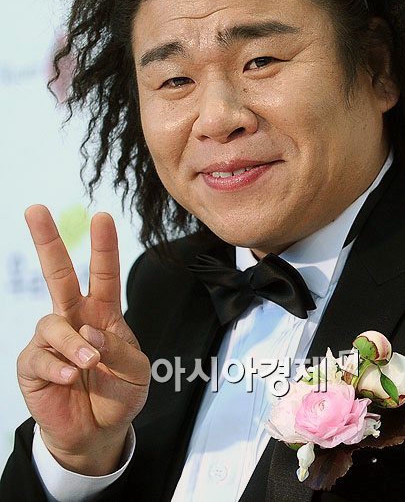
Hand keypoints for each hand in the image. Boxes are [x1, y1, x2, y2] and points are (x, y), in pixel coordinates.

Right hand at [17, 206, 150, 474]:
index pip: (103, 273)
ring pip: (52, 323)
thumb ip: (118, 349)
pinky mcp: (33, 365)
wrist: (98, 432)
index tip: (102, 216)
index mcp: (103, 312)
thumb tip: (89, 333)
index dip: (103, 245)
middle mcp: (74, 319)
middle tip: (35, 209)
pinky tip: (71, 380)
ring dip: (73, 345)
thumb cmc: (120, 392)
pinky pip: (40, 357)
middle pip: (58, 274)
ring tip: (88, 365)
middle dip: (47, 241)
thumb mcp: (135, 370)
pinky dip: (59, 369)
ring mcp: (51, 340)